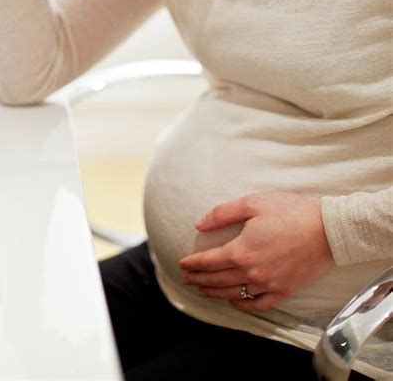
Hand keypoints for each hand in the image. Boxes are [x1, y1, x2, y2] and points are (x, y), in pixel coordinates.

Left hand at [179, 192, 333, 310]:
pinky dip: (243, 304)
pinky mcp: (284, 290)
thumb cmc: (291, 212)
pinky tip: (234, 300)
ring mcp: (268, 284)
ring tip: (202, 290)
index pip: (209, 261)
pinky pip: (259, 303)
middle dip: (198, 279)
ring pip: (234, 293)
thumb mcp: (253, 203)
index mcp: (242, 251)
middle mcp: (252, 272)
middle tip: (185, 278)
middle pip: (217, 280)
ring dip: (214, 293)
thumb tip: (199, 225)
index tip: (182, 264)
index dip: (193, 264)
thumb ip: (223, 214)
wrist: (327, 230)